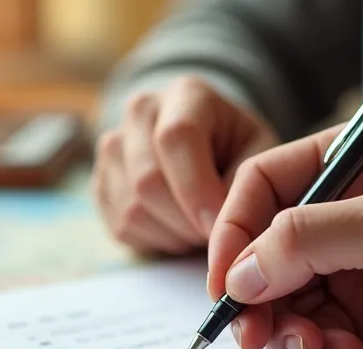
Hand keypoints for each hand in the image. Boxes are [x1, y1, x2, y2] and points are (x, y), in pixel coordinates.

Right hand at [92, 76, 279, 254]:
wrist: (208, 147)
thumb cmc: (239, 150)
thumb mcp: (260, 154)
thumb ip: (245, 183)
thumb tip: (218, 226)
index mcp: (186, 94)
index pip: (175, 138)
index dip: (196, 190)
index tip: (219, 226)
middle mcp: (140, 111)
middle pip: (146, 180)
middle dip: (185, 221)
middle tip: (215, 235)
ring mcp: (114, 146)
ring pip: (131, 208)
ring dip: (172, 234)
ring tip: (199, 229)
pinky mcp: (102, 181)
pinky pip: (121, 225)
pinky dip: (154, 239)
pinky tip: (177, 229)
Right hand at [207, 128, 362, 348]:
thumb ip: (309, 241)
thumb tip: (240, 272)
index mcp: (349, 163)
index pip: (261, 189)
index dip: (232, 234)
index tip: (225, 283)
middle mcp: (345, 213)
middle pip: (264, 252)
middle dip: (256, 296)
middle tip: (256, 335)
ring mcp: (358, 267)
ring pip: (287, 300)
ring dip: (290, 330)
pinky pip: (321, 333)